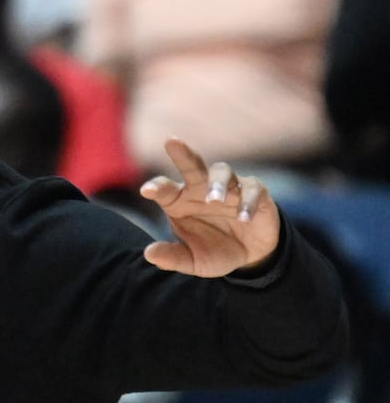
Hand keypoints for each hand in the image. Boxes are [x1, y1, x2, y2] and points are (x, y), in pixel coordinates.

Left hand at [138, 137, 280, 277]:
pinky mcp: (255, 192)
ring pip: (222, 171)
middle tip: (171, 142)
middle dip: (182, 153)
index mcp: (180, 200)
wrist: (251, 256)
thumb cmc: (215, 250)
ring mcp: (229, 187)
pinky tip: (243, 217)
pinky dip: (247, 201)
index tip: (146, 191)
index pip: (164, 188)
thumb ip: (173, 257)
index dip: (156, 187)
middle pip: (191, 165)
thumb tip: (149, 254)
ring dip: (217, 182)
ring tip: (212, 200)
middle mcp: (201, 188)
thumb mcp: (193, 260)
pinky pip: (252, 189)